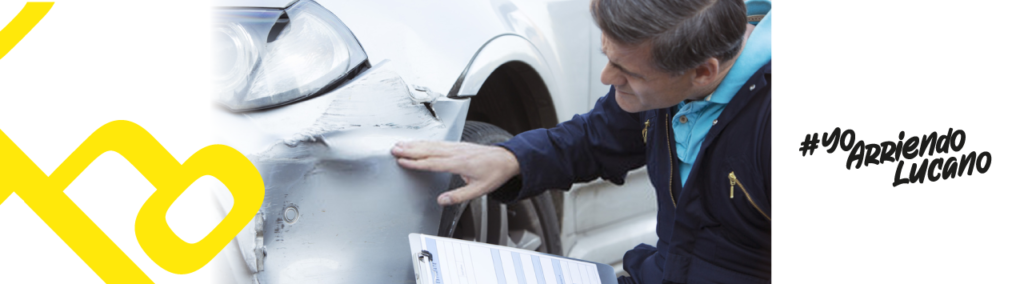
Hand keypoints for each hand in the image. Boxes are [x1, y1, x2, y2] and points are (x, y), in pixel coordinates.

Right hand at [391, 141, 519, 205]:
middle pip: (428, 150)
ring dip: (414, 144)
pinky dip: (425, 142)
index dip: (416, 163)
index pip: (432, 163)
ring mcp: (456, 147)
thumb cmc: (494, 173)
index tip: (403, 161)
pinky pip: (438, 142)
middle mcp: (456, 152)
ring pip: (431, 144)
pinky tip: (417, 142)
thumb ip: (458, 196)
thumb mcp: (479, 190)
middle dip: (410, 150)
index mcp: (459, 163)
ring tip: (400, 144)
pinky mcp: (457, 145)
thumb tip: (442, 200)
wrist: (506, 159)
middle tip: (394, 150)